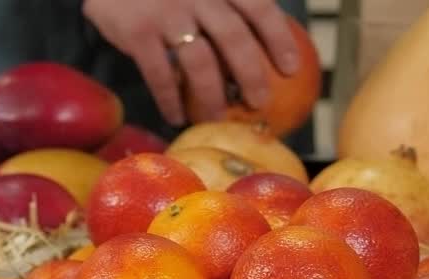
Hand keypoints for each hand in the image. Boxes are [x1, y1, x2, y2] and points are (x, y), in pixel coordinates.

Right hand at [83, 0, 300, 125]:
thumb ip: (222, 5)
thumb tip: (251, 52)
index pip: (258, 7)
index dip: (277, 39)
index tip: (291, 68)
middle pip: (234, 38)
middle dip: (250, 75)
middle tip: (259, 103)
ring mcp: (167, 13)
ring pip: (200, 60)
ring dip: (211, 96)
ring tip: (216, 118)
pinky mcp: (138, 31)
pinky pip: (160, 73)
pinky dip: (169, 99)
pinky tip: (175, 116)